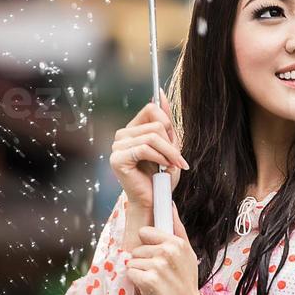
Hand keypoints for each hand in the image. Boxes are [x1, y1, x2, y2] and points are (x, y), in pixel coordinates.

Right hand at [110, 87, 188, 210]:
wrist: (156, 201)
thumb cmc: (162, 177)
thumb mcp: (169, 145)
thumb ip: (165, 120)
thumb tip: (160, 93)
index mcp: (132, 130)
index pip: (151, 108)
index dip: (167, 123)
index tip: (175, 143)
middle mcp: (121, 136)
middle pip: (155, 123)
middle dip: (171, 142)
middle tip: (177, 160)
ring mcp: (117, 147)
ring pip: (152, 136)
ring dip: (169, 152)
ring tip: (175, 165)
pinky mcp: (117, 159)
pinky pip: (145, 148)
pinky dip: (161, 158)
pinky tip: (166, 169)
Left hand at [125, 201, 203, 294]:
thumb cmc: (186, 284)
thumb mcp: (187, 253)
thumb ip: (177, 227)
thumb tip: (170, 204)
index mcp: (176, 242)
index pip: (145, 232)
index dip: (148, 246)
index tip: (157, 258)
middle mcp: (167, 251)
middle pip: (137, 249)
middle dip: (143, 262)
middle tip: (160, 275)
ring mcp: (157, 266)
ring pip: (132, 263)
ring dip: (140, 274)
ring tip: (156, 283)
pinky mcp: (148, 281)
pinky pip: (130, 275)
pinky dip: (136, 284)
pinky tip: (151, 290)